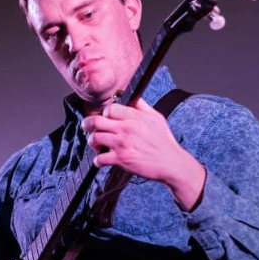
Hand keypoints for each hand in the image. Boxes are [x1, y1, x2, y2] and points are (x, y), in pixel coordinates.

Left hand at [81, 98, 205, 210]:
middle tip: (87, 128)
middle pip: (96, 121)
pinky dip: (98, 160)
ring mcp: (122, 144)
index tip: (104, 118)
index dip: (104, 113)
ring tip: (96, 145)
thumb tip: (132, 96)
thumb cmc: (164, 141)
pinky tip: (102, 160)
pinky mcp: (121, 159)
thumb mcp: (156, 117)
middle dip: (87, 124)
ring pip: (95, 138)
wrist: (171, 163)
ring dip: (92, 142)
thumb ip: (142, 106)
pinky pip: (99, 159)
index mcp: (135, 117)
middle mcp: (127, 129)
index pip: (109, 109)